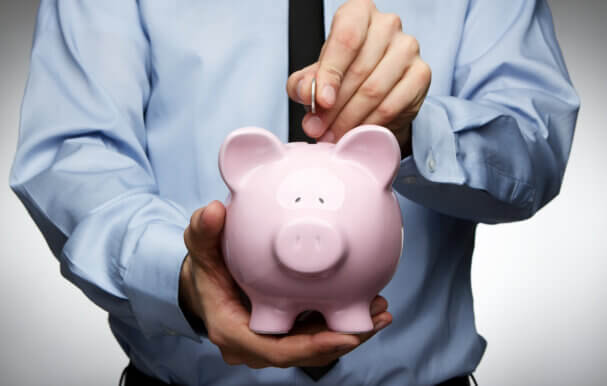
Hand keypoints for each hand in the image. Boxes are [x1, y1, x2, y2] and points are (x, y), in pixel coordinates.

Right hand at [180, 200, 392, 367]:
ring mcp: (273, 341)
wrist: (207, 283)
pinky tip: (367, 303)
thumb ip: (204, 232)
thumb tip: (213, 211)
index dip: (313, 347)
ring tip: (381, 311)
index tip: (346, 335)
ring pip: (316, 346)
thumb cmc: (205, 270)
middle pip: (306, 353)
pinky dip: (341, 322)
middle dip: (344, 339)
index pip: (277, 350)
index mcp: (234, 332)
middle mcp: (256, 345)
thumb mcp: (200, 250)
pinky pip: (316, 333)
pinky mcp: (287, 332)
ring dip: (350, 332)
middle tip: (377, 317)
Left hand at [287, 0, 430, 157]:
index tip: (321, 102)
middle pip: (359, 70)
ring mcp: (408, 47)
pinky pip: (392, 105)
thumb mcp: (316, 77)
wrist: (376, 91)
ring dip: (350, 119)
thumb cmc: (343, 75)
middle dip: (334, 108)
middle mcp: (387, 24)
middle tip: (319, 130)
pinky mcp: (421, 74)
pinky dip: (370, 124)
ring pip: (375, 90)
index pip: (345, 39)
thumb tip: (305, 93)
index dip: (330, 74)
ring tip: (334, 136)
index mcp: (358, 13)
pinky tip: (357, 133)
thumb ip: (303, 83)